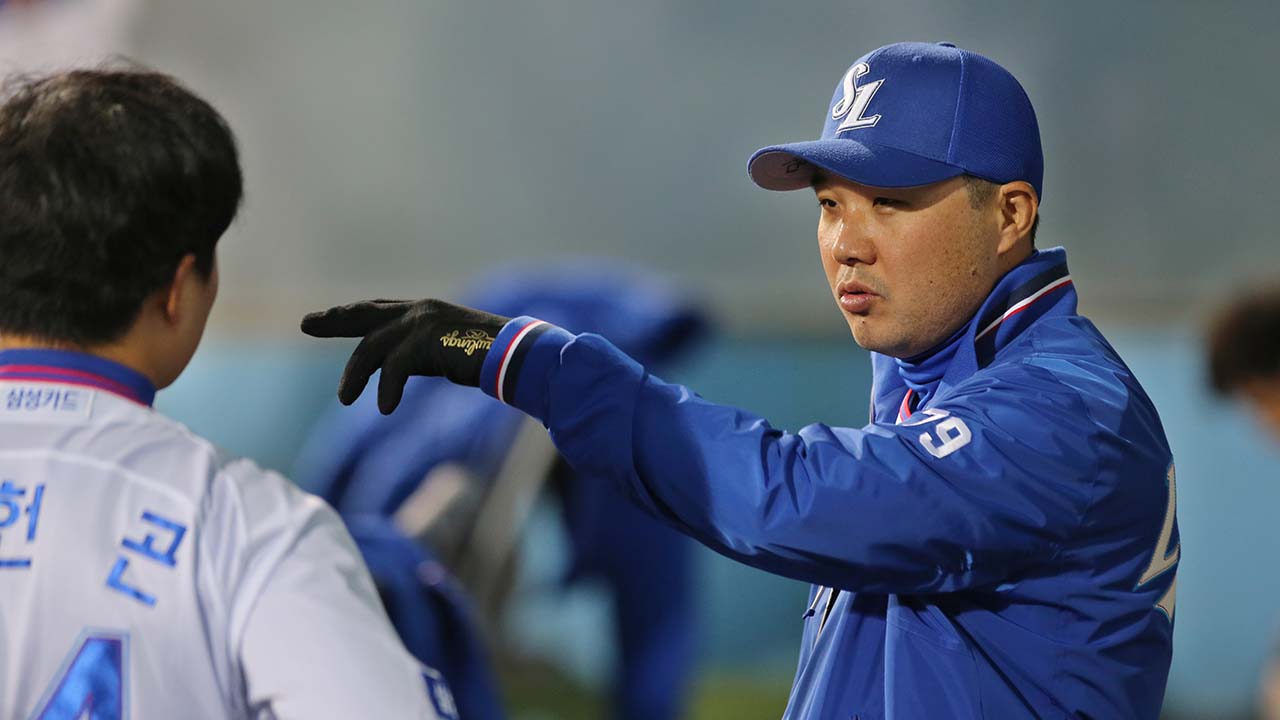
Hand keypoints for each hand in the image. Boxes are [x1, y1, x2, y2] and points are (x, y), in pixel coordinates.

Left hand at [301, 299, 509, 413]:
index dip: (349, 314)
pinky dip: (387, 389)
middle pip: (364, 315)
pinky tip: (386, 408)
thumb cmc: (489, 359)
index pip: (377, 310)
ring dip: (356, 375)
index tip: (323, 318)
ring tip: (345, 399)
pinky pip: (393, 368)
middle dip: (334, 320)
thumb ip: (419, 353)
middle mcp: (419, 310)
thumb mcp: (445, 352)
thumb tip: (394, 370)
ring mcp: (421, 322)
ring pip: (372, 347)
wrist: (516, 356)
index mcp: (424, 311)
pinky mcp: (425, 340)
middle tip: (305, 323)